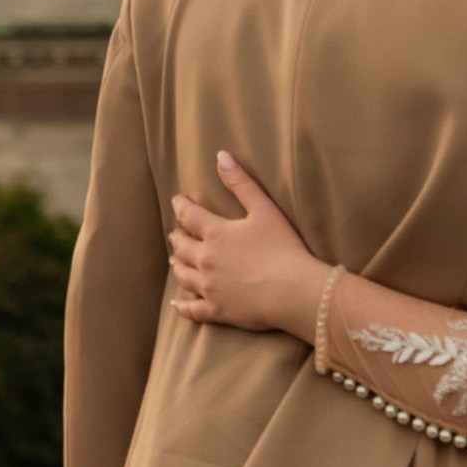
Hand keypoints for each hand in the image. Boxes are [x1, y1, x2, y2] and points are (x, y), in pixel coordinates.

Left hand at [169, 153, 327, 343]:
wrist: (292, 291)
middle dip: (178, 237)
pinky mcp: (217, 310)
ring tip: (174, 260)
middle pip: (182, 247)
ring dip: (177, 265)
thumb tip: (221, 156)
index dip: (181, 206)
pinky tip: (176, 303)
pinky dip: (182, 306)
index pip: (189, 216)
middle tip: (176, 233)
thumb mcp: (264, 209)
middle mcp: (206, 260)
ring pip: (183, 275)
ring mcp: (209, 287)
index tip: (177, 201)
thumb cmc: (283, 248)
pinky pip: (192, 310)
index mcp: (216, 234)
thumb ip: (241, 183)